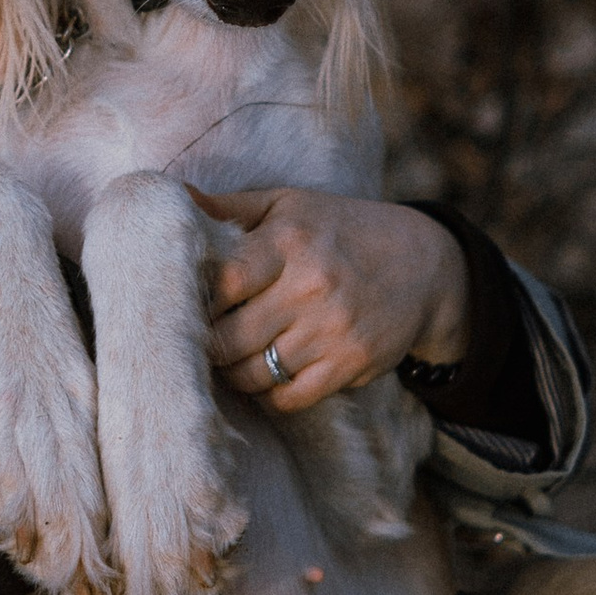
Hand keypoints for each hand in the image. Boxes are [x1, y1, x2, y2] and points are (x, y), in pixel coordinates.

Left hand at [196, 190, 469, 412]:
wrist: (424, 265)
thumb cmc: (340, 230)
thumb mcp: (288, 205)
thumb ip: (228, 207)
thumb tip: (170, 195)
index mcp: (289, 241)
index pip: (222, 283)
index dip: (195, 300)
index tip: (189, 303)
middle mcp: (311, 286)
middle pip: (228, 338)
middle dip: (206, 344)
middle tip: (201, 340)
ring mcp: (333, 330)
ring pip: (253, 374)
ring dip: (232, 373)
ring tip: (230, 358)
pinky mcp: (352, 364)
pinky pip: (289, 398)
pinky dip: (268, 394)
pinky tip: (266, 374)